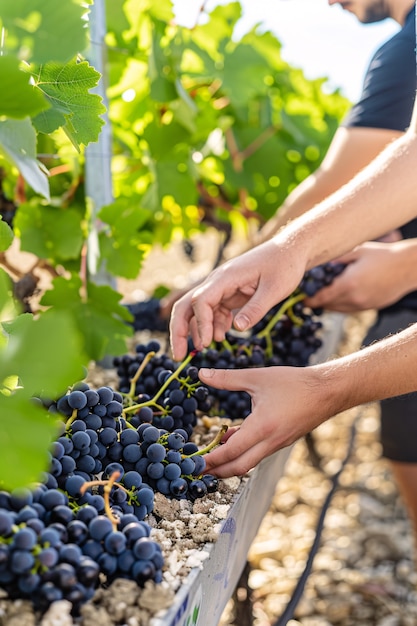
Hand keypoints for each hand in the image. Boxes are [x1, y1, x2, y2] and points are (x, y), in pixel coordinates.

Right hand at [169, 239, 306, 359]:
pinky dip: (213, 326)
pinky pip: (213, 311)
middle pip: (187, 305)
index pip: (201, 300)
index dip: (200, 323)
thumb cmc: (284, 266)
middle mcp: (217, 282)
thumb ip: (255, 309)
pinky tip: (220, 337)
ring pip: (197, 311)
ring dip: (196, 331)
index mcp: (226, 277)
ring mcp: (221, 288)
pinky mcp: (229, 294)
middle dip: (179, 330)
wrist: (289, 251)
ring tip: (202, 350)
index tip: (206, 343)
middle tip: (178, 356)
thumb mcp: (275, 290)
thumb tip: (237, 329)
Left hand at [199, 365, 333, 477]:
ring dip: (229, 462)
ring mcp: (278, 444)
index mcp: (262, 427)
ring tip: (210, 457)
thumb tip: (202, 374)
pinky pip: (258, 453)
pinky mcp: (283, 441)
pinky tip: (231, 438)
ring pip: (249, 462)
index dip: (210, 459)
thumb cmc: (294, 382)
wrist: (328, 391)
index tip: (193, 462)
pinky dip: (243, 451)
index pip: (231, 452)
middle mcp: (270, 441)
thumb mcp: (257, 377)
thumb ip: (227, 378)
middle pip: (239, 467)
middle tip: (197, 469)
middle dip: (216, 470)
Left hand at [305, 241, 415, 311]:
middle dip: (316, 302)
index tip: (300, 298)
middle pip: (327, 306)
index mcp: (348, 284)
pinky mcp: (370, 308)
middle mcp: (354, 299)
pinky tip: (340, 294)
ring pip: (337, 310)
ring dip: (328, 304)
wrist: (408, 267)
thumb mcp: (356, 252)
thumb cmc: (382, 255)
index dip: (308, 300)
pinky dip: (341, 304)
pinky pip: (349, 310)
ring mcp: (363, 306)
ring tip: (323, 294)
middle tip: (307, 295)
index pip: (320, 298)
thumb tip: (315, 264)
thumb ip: (335, 259)